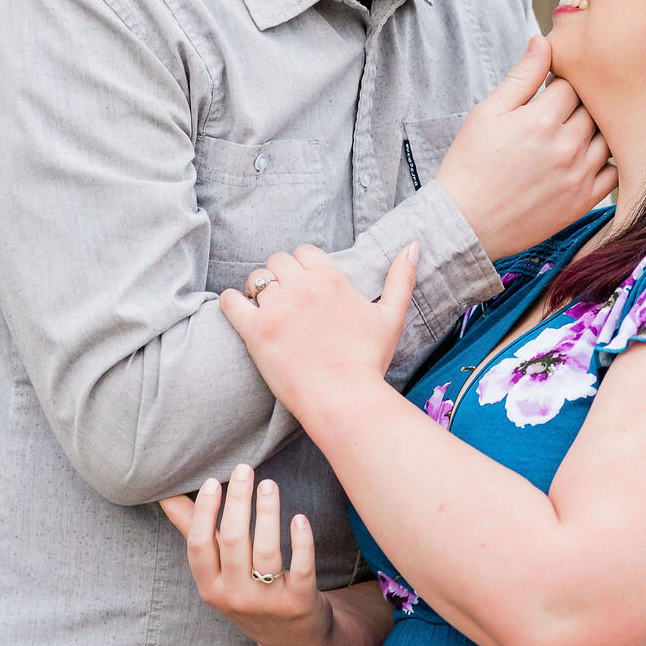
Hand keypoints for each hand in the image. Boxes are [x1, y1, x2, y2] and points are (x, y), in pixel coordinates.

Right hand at [159, 466, 332, 645]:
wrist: (289, 637)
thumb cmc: (247, 590)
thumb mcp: (217, 571)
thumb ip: (195, 532)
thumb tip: (166, 494)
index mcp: (210, 585)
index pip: (199, 546)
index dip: (205, 512)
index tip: (213, 480)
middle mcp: (235, 596)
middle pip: (233, 542)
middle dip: (238, 502)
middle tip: (245, 469)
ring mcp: (267, 601)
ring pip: (267, 552)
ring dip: (268, 514)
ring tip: (269, 484)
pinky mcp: (298, 601)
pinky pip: (301, 568)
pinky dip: (302, 542)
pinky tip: (299, 517)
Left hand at [220, 244, 418, 418]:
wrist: (344, 400)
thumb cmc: (368, 362)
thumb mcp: (391, 317)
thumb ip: (402, 278)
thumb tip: (414, 245)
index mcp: (332, 279)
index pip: (304, 251)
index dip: (302, 267)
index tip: (304, 286)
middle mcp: (303, 287)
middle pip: (278, 261)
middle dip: (280, 276)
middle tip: (285, 300)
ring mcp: (278, 308)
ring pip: (256, 278)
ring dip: (258, 290)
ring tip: (266, 310)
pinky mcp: (256, 331)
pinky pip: (231, 301)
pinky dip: (232, 302)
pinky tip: (240, 312)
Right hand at [437, 37, 616, 259]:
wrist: (464, 223)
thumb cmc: (471, 164)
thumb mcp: (488, 112)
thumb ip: (521, 75)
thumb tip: (543, 40)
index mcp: (541, 120)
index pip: (571, 84)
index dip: (559, 84)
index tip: (547, 92)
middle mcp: (566, 146)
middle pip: (593, 108)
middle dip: (579, 105)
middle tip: (559, 113)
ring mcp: (578, 176)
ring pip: (607, 137)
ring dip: (595, 131)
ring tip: (572, 134)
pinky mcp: (583, 201)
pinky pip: (614, 173)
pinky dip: (607, 162)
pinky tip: (587, 159)